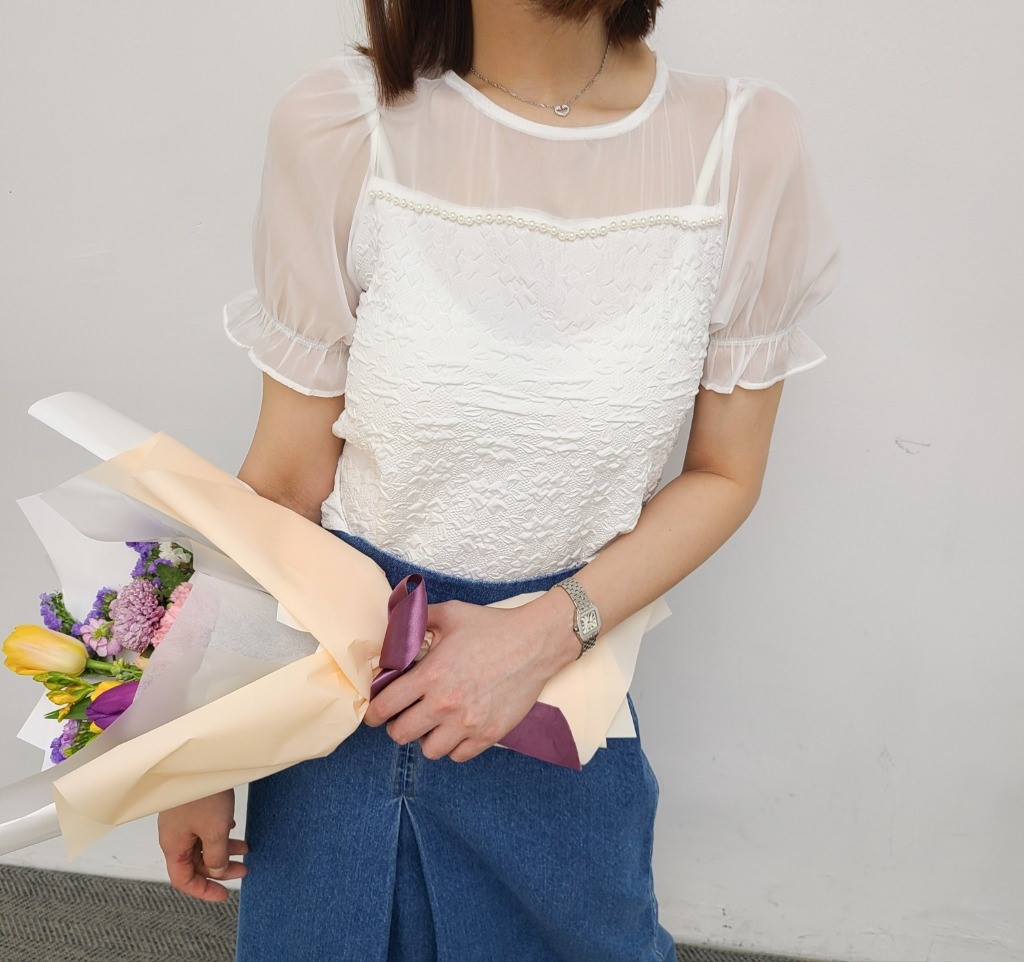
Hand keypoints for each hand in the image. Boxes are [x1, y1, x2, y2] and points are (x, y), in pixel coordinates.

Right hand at [157, 788, 247, 900]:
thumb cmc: (203, 795)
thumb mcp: (214, 831)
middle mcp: (174, 835)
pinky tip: (233, 829)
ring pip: (202, 844)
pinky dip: (220, 834)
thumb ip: (216, 856)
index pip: (184, 879)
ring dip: (223, 849)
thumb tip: (216, 872)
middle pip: (196, 862)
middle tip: (244, 869)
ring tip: (246, 848)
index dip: (203, 890)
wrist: (200, 760)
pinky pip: (204, 828)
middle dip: (220, 868)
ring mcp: (182, 820)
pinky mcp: (191, 807)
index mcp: (173, 846)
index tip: (224, 895)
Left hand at [362, 593, 578, 762]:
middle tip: (404, 717)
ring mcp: (468, 723)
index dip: (374, 712)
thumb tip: (396, 625)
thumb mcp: (450, 614)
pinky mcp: (489, 734)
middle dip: (397, 726)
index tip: (375, 713)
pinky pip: (458, 756)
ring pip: (429, 750)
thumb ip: (418, 620)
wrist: (534, 643)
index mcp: (430, 675)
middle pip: (401, 734)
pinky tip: (456, 730)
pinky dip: (453, 747)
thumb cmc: (492, 627)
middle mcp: (445, 703)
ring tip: (433, 724)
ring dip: (426, 738)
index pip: (385, 706)